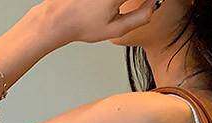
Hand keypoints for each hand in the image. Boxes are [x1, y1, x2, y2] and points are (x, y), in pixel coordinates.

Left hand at [33, 0, 157, 49]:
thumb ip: (141, 17)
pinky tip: (108, 5)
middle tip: (138, 5)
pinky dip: (113, 0)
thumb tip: (153, 5)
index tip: (153, 2)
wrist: (58, 18)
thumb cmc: (83, 25)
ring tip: (114, 9)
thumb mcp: (116, 30)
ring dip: (123, 0)